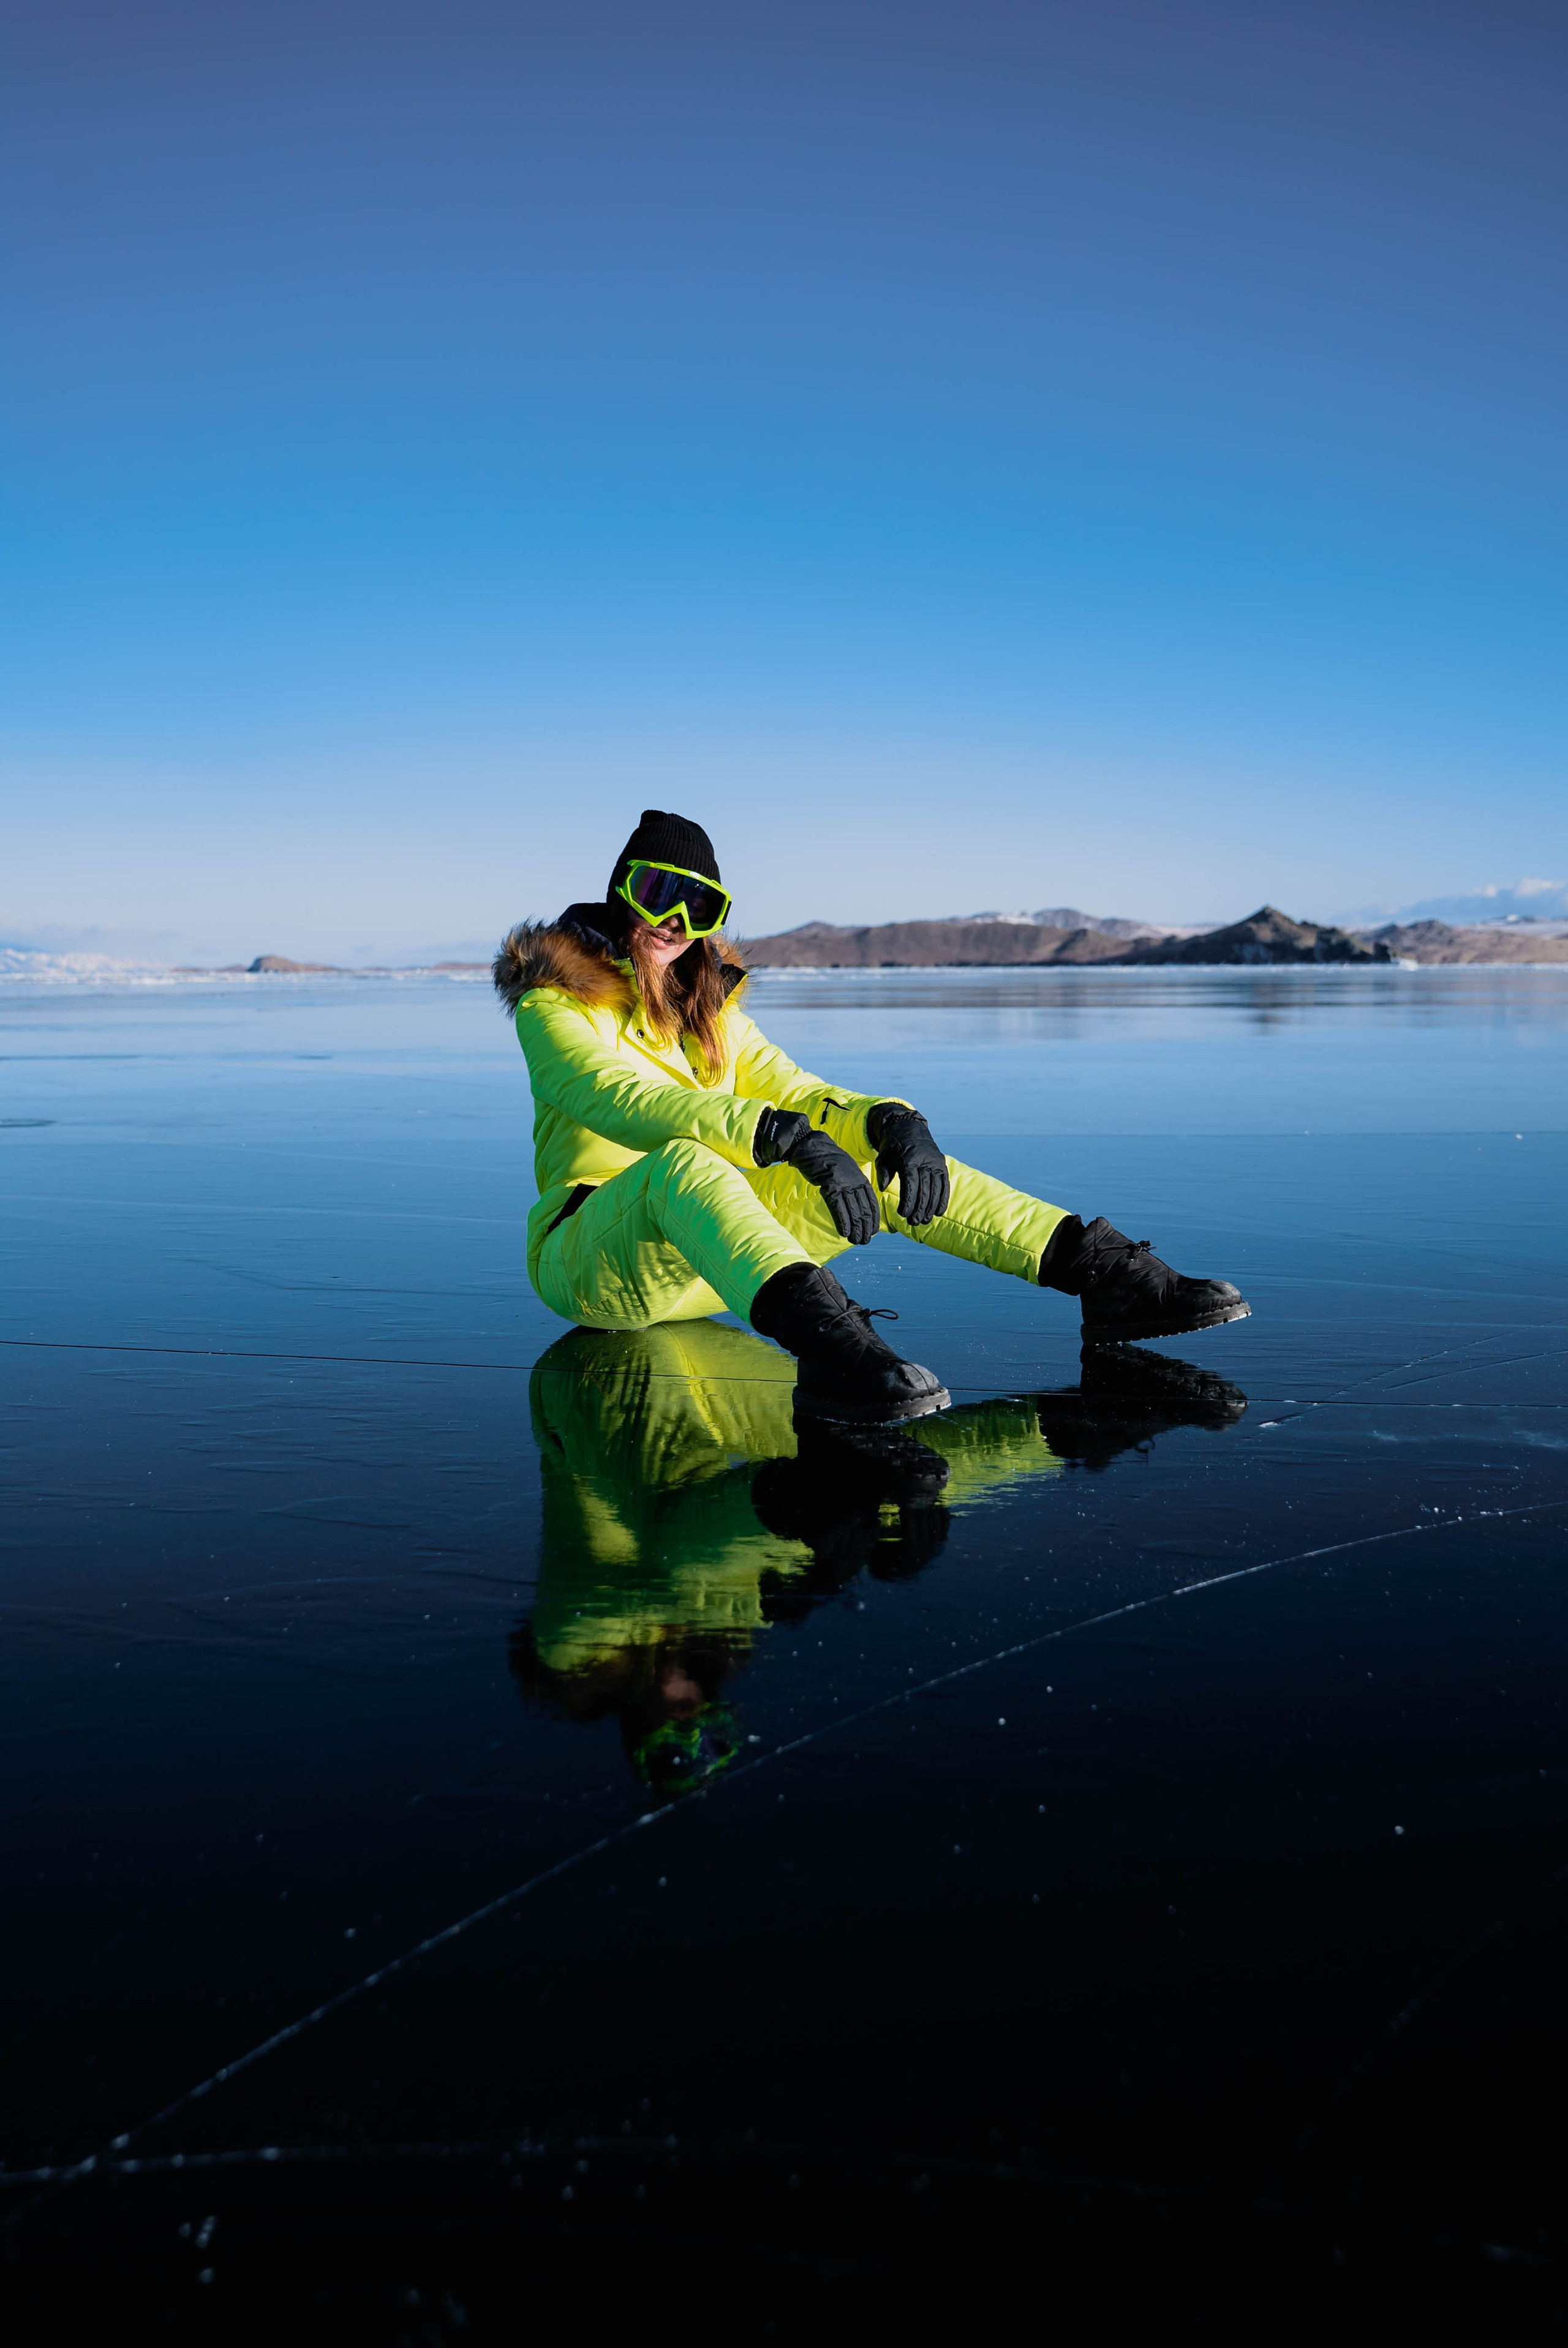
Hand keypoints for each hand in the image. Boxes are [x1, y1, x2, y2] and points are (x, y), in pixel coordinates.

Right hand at [753, 1108, 879, 1245]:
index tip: (872, 1231)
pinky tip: (844, 1232)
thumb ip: (852, 1184)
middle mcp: (854, 1182)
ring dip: (855, 1228)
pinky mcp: (829, 1186)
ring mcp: (842, 1184)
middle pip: (864, 1209)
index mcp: (860, 1178)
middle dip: (865, 1227)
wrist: (811, 1146)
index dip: (873, 1218)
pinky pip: (838, 1207)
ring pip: (853, 1211)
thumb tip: (855, 1200)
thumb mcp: (845, 1170)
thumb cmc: (826, 1160)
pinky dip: (842, 1221)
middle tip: (864, 1241)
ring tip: (856, 1240)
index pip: (871, 1202)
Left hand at [868, 1104, 949, 1226]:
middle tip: (913, 1222)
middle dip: (919, 1208)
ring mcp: (935, 1163)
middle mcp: (925, 1161)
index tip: (903, 1214)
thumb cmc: (892, 1146)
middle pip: (924, 1189)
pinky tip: (938, 1212)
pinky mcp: (942, 1165)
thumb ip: (883, 1172)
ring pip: (936, 1189)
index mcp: (908, 1159)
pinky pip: (945, 1185)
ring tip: (923, 1221)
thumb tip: (882, 1188)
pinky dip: (943, 1199)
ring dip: (930, 1207)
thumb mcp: (883, 1156)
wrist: (908, 1127)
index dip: (908, 1201)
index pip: (911, 1184)